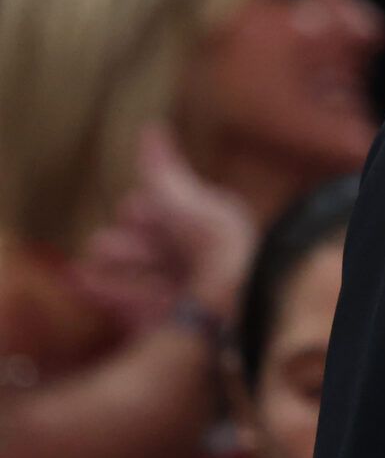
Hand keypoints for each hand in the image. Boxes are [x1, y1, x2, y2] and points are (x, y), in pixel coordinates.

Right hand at [70, 126, 256, 330]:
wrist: (231, 299)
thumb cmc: (211, 244)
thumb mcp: (183, 199)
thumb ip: (162, 170)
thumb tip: (151, 128)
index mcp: (219, 231)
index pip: (183, 220)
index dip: (153, 213)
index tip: (128, 206)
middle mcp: (211, 265)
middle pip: (164, 253)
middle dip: (130, 244)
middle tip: (98, 241)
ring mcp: (197, 299)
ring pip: (150, 282)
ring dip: (114, 271)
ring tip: (81, 266)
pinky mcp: (180, 328)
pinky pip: (142, 311)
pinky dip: (111, 295)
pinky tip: (82, 285)